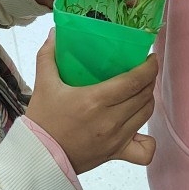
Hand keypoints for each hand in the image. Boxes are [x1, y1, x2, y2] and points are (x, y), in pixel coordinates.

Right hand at [26, 29, 157, 173]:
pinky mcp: (117, 154)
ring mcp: (116, 139)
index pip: (135, 80)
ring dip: (147, 99)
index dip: (149, 67)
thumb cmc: (43, 120)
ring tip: (139, 91)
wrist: (38, 157)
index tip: (150, 58)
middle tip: (142, 70)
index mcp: (95, 100)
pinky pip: (145, 151)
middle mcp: (111, 119)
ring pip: (146, 114)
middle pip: (144, 95)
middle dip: (148, 79)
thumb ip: (49, 55)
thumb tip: (55, 33)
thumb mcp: (43, 84)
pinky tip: (138, 128)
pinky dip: (148, 140)